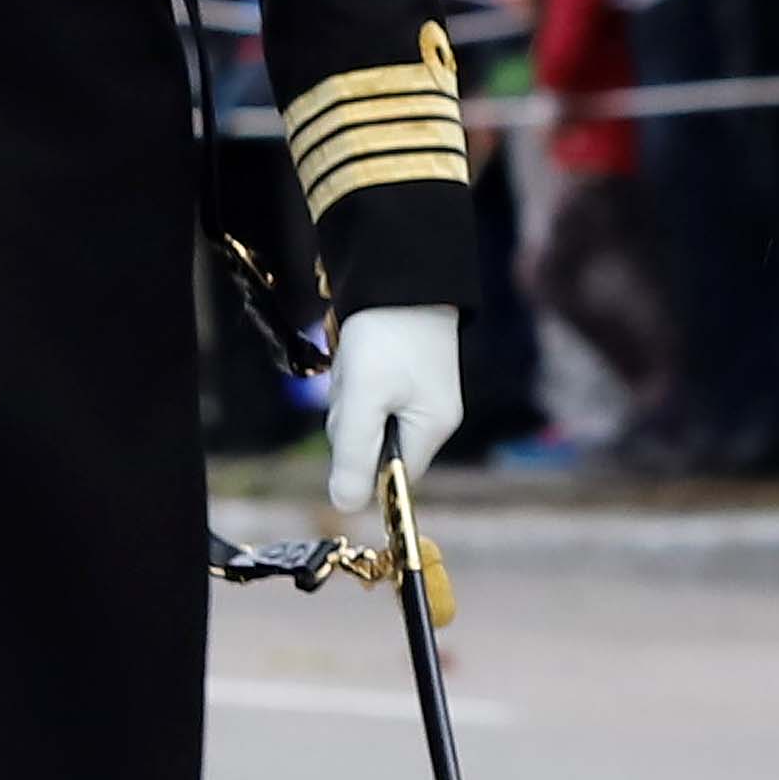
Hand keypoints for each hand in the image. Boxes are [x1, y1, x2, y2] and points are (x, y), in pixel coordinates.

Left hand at [323, 304, 465, 521]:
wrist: (401, 274)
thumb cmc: (387, 336)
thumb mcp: (363, 398)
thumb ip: (354, 455)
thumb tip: (345, 505)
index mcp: (433, 429)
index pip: (392, 477)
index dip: (362, 463)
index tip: (352, 424)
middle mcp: (432, 417)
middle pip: (374, 447)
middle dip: (350, 422)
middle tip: (353, 384)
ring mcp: (419, 395)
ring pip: (366, 419)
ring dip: (349, 396)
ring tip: (355, 362)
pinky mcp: (405, 375)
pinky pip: (368, 394)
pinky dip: (354, 379)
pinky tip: (357, 355)